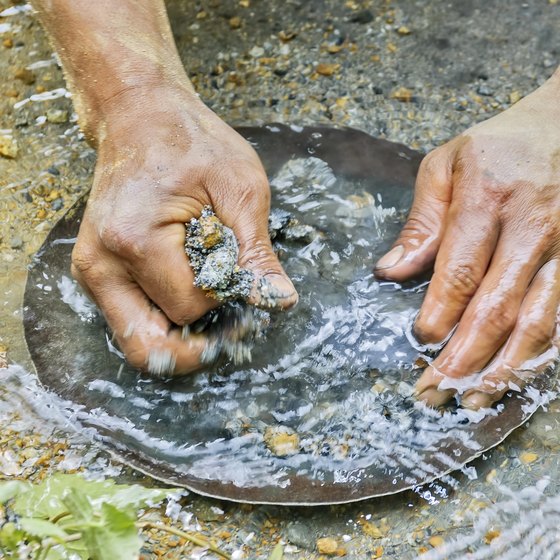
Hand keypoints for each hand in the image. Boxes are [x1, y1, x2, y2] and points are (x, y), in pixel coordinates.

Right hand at [71, 86, 296, 374]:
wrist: (140, 115)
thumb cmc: (191, 142)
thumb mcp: (241, 190)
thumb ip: (257, 254)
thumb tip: (280, 301)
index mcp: (136, 240)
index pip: (190, 308)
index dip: (226, 304)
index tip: (248, 286)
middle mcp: (101, 264)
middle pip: (150, 344)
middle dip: (197, 340)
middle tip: (231, 321)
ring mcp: (92, 270)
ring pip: (138, 339)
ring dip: (179, 334)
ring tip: (210, 301)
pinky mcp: (95, 271)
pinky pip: (131, 319)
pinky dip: (164, 317)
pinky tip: (189, 290)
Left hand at [375, 69, 559, 408]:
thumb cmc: (498, 146)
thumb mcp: (445, 165)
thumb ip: (421, 222)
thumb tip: (390, 272)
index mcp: (488, 199)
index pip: (461, 270)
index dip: (441, 313)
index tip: (420, 342)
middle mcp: (531, 228)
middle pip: (498, 306)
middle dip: (464, 357)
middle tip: (435, 392)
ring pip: (537, 321)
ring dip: (504, 368)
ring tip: (473, 399)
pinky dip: (539, 353)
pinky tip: (516, 376)